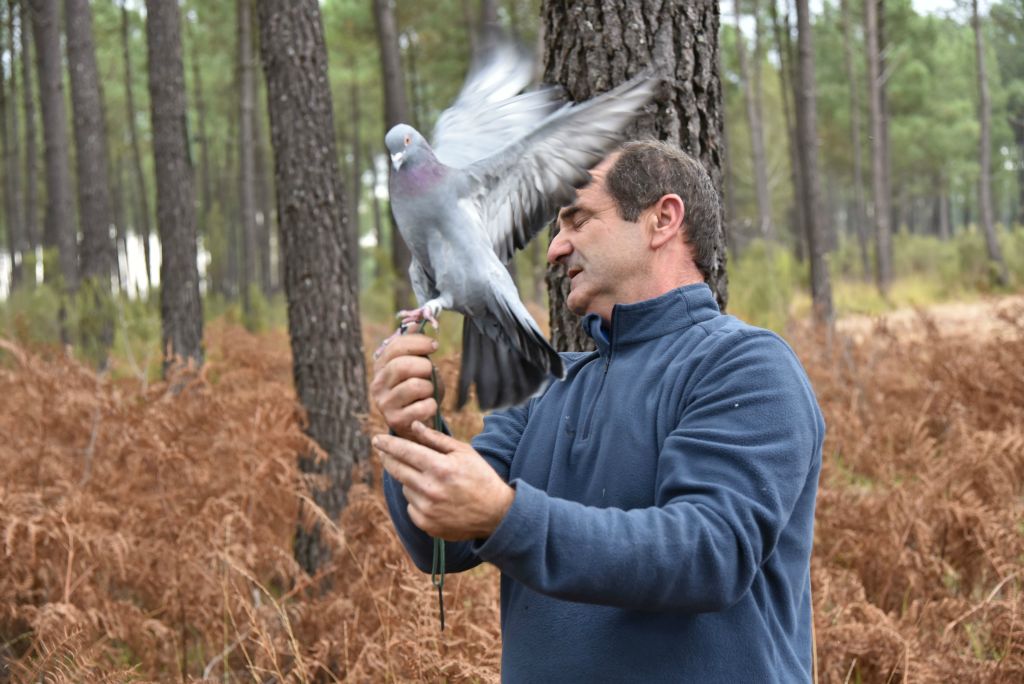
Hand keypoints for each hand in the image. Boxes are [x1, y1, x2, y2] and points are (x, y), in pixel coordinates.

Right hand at [370, 333, 445, 438]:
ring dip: (429, 387)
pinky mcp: (395, 421)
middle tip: (430, 371)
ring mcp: (384, 403)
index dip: (418, 342)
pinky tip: (428, 406)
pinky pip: (422, 407)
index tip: (434, 345)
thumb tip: (419, 319)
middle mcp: (377, 384)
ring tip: (428, 391)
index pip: (395, 346)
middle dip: (423, 366)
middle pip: (402, 366)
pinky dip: (432, 405)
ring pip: (415, 386)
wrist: (415, 422)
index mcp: (380, 366)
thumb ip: (415, 345)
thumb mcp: (417, 364)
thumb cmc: (419, 389)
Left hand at [373, 421, 514, 540]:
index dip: (388, 444)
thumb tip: (414, 426)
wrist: (496, 514)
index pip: (405, 452)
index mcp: (440, 467)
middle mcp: (430, 489)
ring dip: (410, 480)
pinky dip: (417, 499)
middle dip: (388, 458)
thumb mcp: (463, 452)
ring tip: (430, 479)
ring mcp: (427, 509)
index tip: (376, 439)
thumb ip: (436, 439)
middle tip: (383, 451)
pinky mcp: (426, 524)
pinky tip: (435, 498)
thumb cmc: (481, 477)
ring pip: (405, 487)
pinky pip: (411, 506)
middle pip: (397, 470)